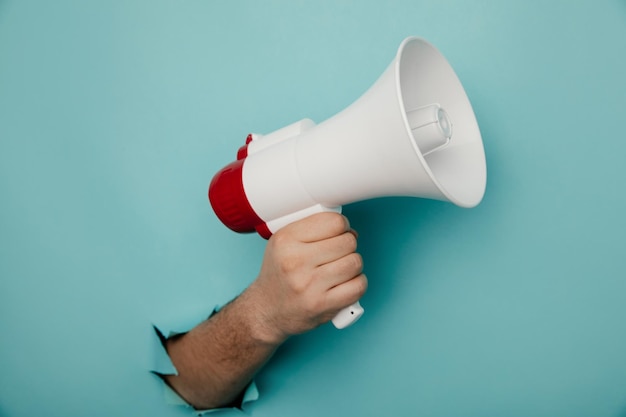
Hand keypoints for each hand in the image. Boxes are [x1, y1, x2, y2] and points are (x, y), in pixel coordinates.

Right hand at [242, 212, 367, 343]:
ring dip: (353, 266)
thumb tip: (349, 229)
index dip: (342, 227)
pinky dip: (357, 284)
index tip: (338, 234)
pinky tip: (344, 284)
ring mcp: (309, 285)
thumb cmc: (280, 275)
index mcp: (286, 240)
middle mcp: (295, 261)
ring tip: (340, 269)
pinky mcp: (321, 305)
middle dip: (348, 247)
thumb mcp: (284, 242)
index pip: (334, 222)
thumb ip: (311, 229)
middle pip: (348, 242)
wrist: (266, 311)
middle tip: (337, 254)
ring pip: (355, 263)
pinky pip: (358, 286)